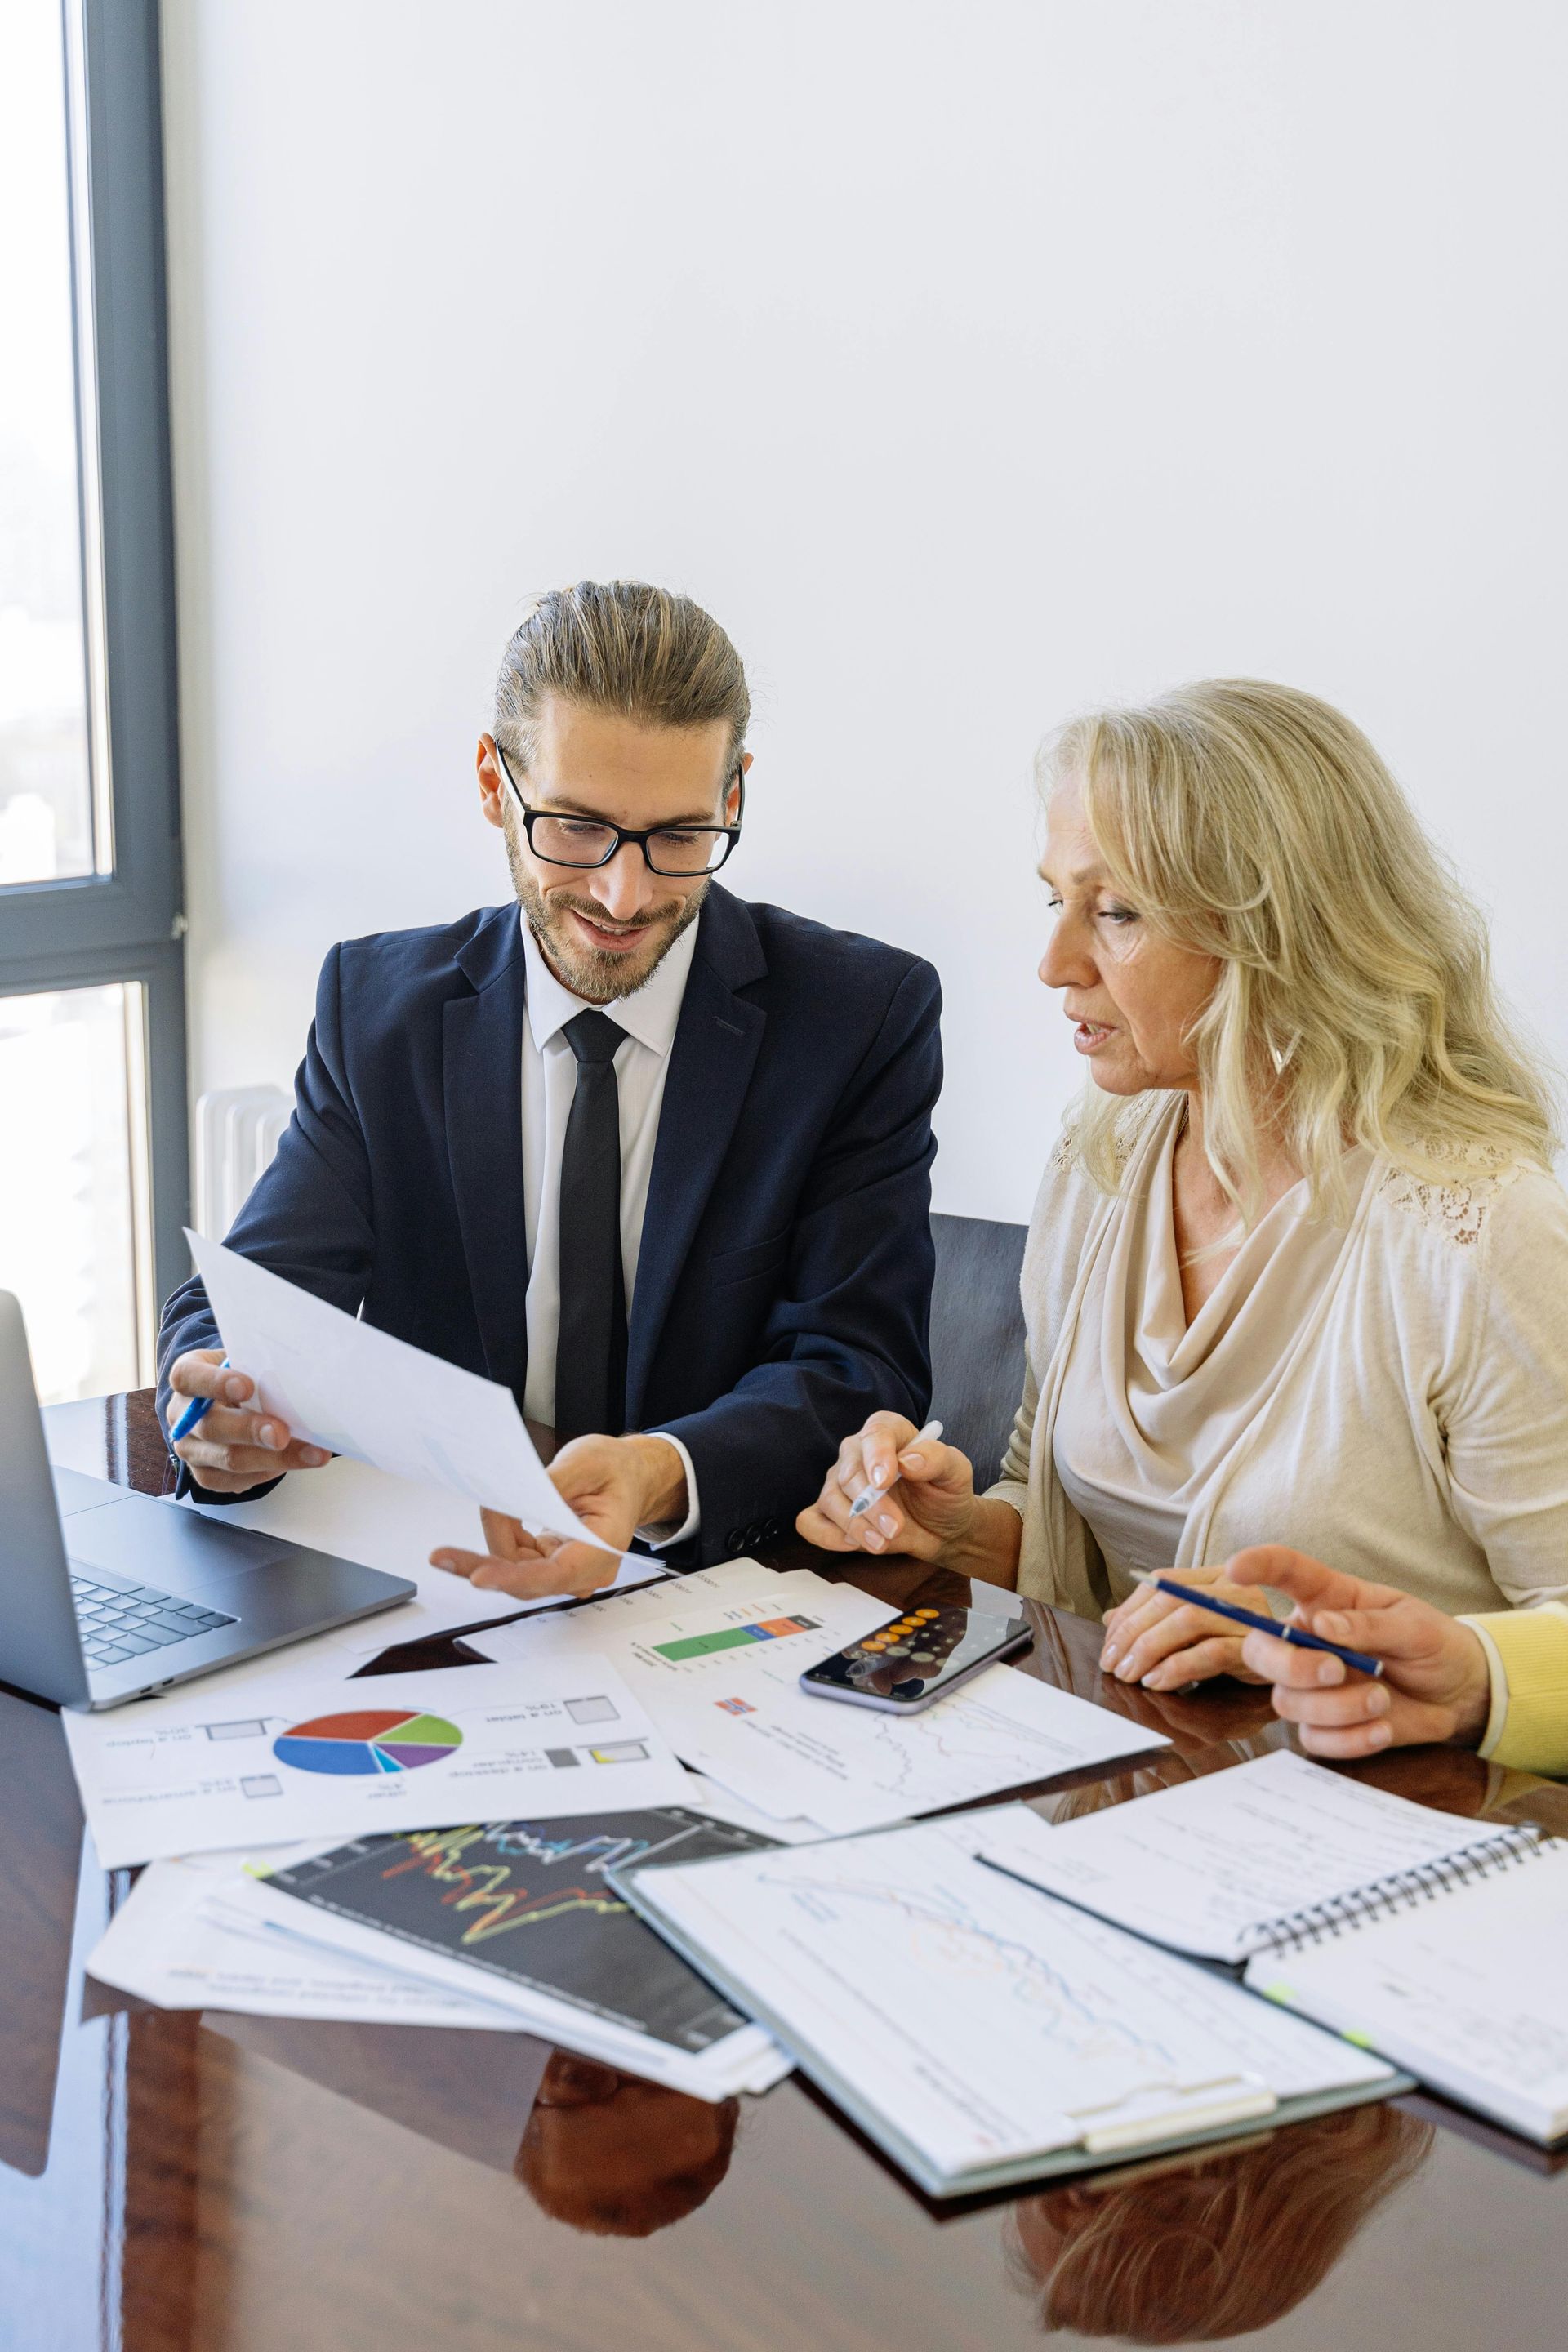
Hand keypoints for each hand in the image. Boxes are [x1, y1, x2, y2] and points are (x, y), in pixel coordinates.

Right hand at [165, 1348, 330, 1493]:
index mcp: (187, 1378)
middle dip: (250, 1431)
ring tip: (310, 1453)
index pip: (189, 1378)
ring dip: (273, 1458)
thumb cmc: (241, 1376)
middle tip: (282, 1433)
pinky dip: (269, 1472)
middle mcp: (182, 1417)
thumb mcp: (244, 1360)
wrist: (228, 1403)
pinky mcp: (206, 1475)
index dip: (215, 1383)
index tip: (246, 1387)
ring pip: (228, 1459)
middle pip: (211, 1427)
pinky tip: (295, 1462)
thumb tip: (296, 1373)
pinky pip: (236, 1480)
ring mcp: (191, 1450)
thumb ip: (258, 1365)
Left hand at [429, 1433, 685, 1601]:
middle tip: (442, 1556)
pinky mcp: (549, 1562)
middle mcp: (585, 1570)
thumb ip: (550, 1483)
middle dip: (482, 1565)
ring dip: (489, 1545)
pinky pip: (514, 1559)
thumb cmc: (615, 1470)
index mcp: (604, 1547)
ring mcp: (566, 1570)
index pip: (556, 1574)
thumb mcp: (588, 1460)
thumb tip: (510, 1497)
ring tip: (485, 1507)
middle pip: (525, 1580)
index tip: (478, 1576)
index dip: (514, 1577)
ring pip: (514, 1573)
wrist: (629, 1476)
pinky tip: (495, 1514)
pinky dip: (500, 1537)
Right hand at [794, 1412, 977, 1562]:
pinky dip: (826, 1535)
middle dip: (870, 1505)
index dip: (877, 1457)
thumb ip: (937, 1459)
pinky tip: (854, 1544)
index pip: (875, 1434)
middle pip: (848, 1473)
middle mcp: (858, 1453)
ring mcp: (839, 1483)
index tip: (884, 1481)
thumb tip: (908, 1461)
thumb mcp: (956, 1473)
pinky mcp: (830, 1513)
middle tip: (895, 1527)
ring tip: (882, 1542)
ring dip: (855, 1526)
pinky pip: (810, 1521)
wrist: (941, 1528)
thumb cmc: (946, 1494)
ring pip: (829, 1500)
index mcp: (888, 1432)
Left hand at [1099, 1563, 1266, 1689]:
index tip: (1109, 1643)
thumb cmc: (1240, 1647)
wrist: (1298, 1668)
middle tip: (1112, 1664)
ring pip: (1187, 1620)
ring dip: (1148, 1649)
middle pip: (1170, 1599)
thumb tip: (1111, 1620)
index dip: (1129, 1611)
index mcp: (1215, 1577)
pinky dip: (1176, 1667)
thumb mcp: (1197, 1630)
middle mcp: (1233, 1589)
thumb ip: (1158, 1620)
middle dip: (1132, 1632)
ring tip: (1129, 1675)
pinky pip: (1210, 1652)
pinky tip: (1156, 1681)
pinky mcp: (1257, 1647)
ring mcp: (1247, 1616)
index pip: (1161, 1582)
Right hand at [1230, 1546, 1491, 1758]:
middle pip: (1260, 1650)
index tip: (1236, 1569)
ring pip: (1287, 1701)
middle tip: (1336, 1669)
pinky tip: (1382, 1729)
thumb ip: (1370, 1624)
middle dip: (1291, 1665)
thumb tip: (1323, 1625)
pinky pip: (1314, 1739)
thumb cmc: (1434, 1645)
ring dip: (1335, 1707)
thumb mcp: (1416, 1626)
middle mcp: (1309, 1640)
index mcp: (1328, 1600)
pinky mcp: (1324, 1726)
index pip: (1285, 1573)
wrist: (1460, 1694)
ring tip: (1381, 1699)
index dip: (1256, 1566)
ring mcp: (1311, 1687)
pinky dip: (1349, 1739)